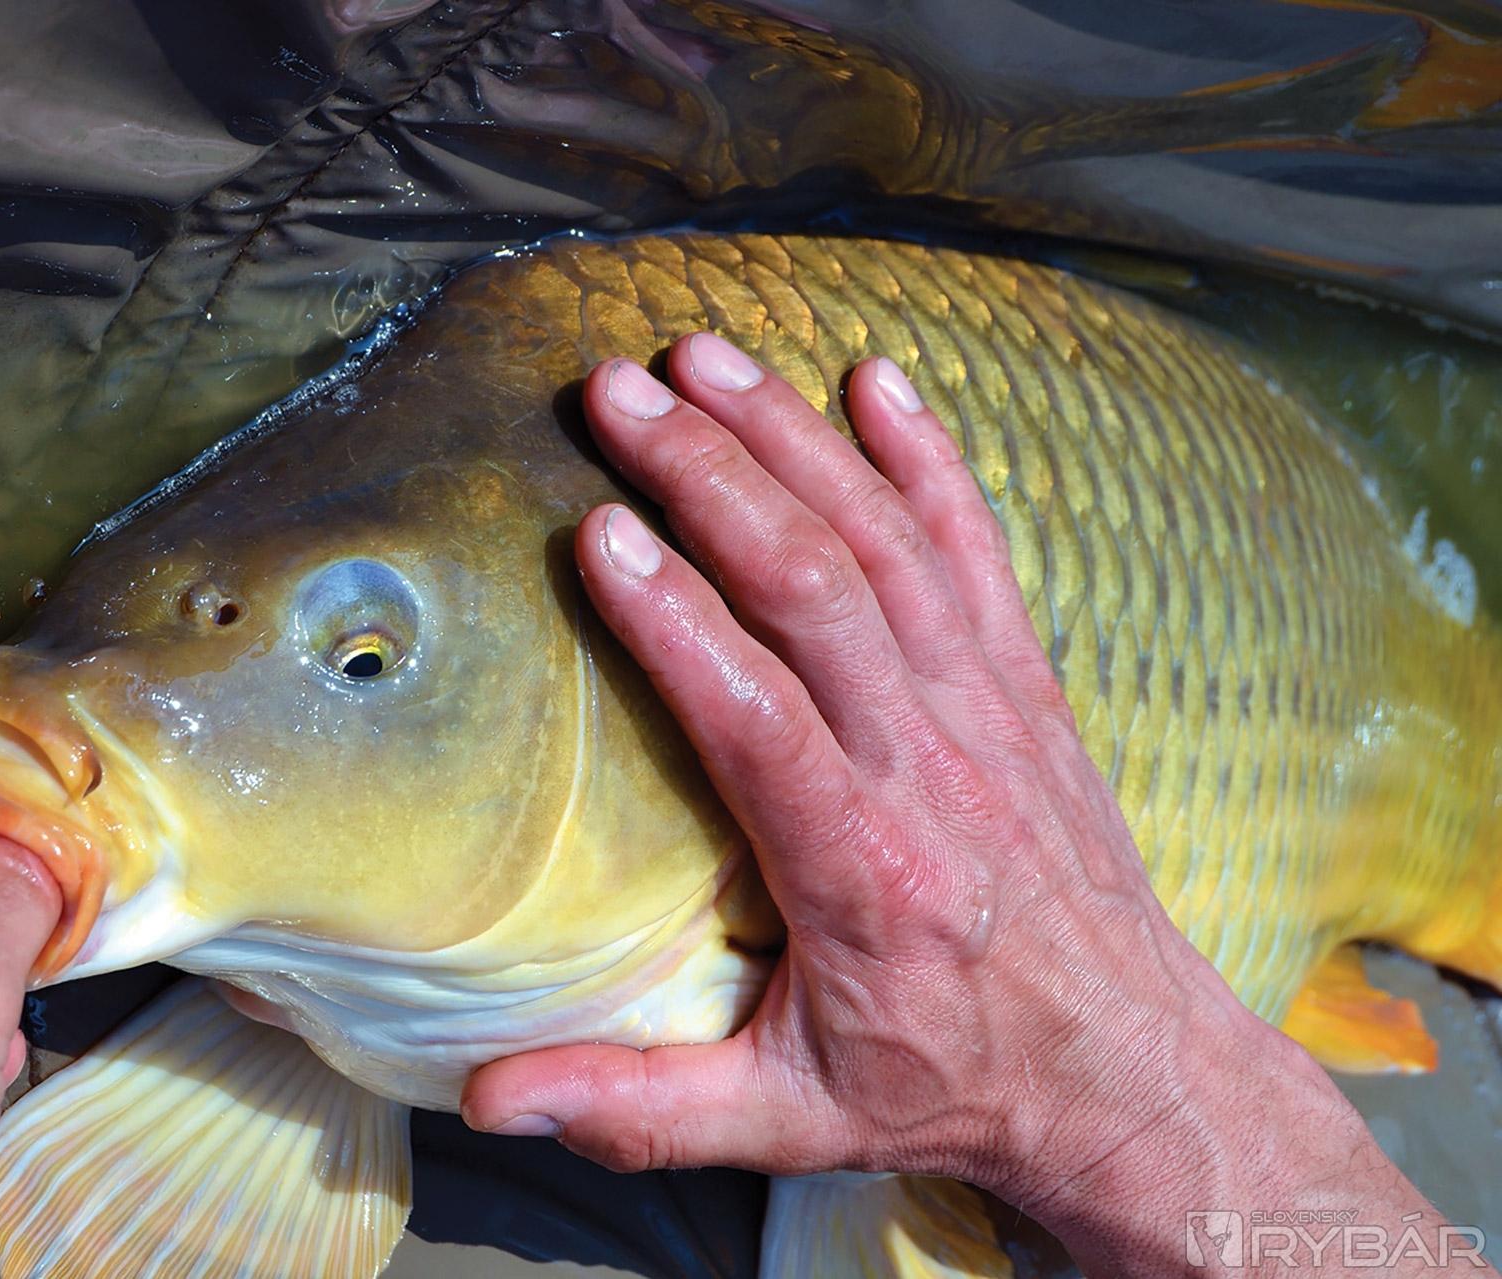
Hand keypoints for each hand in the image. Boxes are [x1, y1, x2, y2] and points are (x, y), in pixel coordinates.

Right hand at [461, 335, 1451, 1273]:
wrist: (1131, 1071)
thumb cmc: (949, 1080)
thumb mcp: (787, 1121)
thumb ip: (638, 1108)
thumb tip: (489, 1102)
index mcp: (855, 863)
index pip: (752, 711)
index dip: (672, 616)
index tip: (595, 530)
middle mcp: (928, 763)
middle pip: (814, 586)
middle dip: (709, 473)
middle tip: (615, 390)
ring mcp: (986, 710)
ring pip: (886, 544)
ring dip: (792, 438)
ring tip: (705, 354)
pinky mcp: (1026, 686)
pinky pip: (978, 550)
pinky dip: (930, 457)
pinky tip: (877, 378)